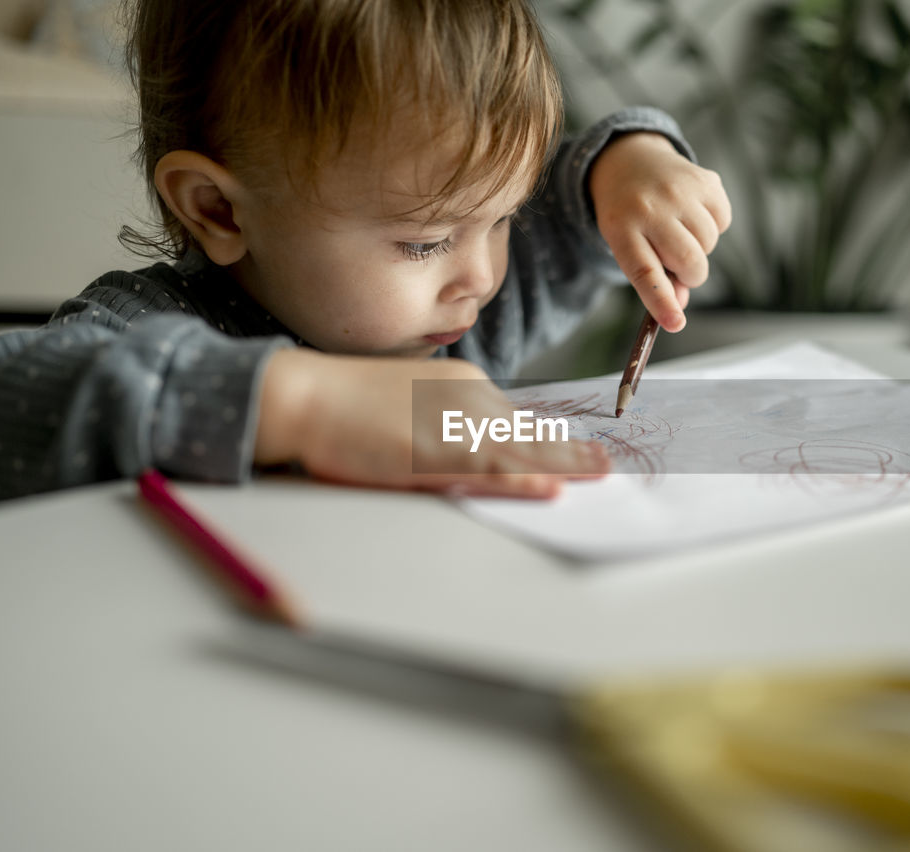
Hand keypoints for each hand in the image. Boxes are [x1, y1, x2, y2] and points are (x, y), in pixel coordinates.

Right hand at [255, 349, 609, 497]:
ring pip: (521, 449)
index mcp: (459, 382)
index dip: (547, 437)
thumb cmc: (342, 406)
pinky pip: (491, 469)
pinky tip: (550, 488)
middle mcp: (466, 397)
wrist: (303, 396)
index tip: (577, 449)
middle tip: (605, 462)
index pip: (514, 416)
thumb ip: (439, 423)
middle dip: (569, 449)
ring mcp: (453, 423)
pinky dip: (524, 480)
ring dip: (564, 464)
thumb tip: (465, 450)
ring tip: (600, 475)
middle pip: (528, 430)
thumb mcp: (404, 405)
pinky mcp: (434, 451)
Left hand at [589, 132, 731, 331]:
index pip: (644, 271)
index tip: (675, 324)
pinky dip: (712, 225)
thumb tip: (678, 308)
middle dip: (690, 275)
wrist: (629, 161)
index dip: (661, 301)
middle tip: (679, 265)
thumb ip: (652, 280)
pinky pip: (723, 222)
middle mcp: (649, 207)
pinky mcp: (704, 180)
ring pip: (708, 244)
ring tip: (680, 230)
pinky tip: (692, 212)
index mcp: (621, 228)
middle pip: (688, 262)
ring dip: (699, 248)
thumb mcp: (627, 246)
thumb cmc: (629, 217)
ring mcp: (679, 190)